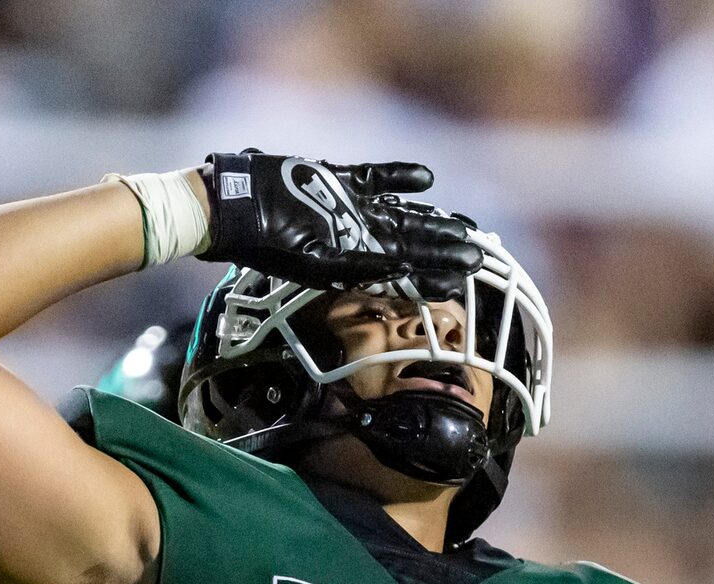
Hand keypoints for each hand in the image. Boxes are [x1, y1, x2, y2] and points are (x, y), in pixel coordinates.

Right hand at [201, 150, 483, 290]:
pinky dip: (399, 178)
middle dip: (444, 249)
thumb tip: (404, 271)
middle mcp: (357, 236)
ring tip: (464, 225)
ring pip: (401, 215)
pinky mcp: (336, 181)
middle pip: (412, 242)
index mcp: (355, 258)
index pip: (406, 268)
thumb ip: (362, 266)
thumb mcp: (318, 261)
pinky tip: (425, 179)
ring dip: (432, 220)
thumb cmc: (268, 240)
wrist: (233, 206)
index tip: (466, 275)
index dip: (436, 271)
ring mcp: (349, 208)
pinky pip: (375, 179)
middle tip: (480, 253)